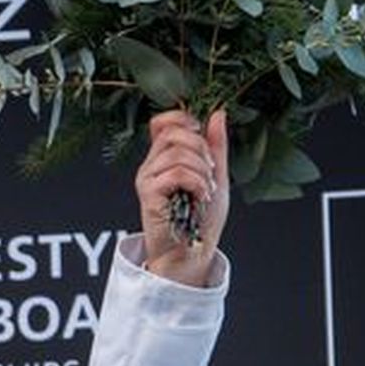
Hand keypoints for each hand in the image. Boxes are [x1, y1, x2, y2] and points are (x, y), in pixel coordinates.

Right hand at [136, 106, 228, 286]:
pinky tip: (200, 197)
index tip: (202, 137)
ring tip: (206, 191)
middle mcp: (151, 165)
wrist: (193, 252)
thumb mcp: (216, 175)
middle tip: (211, 172)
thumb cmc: (201, 220)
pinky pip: (176, 173)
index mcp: (164, 158)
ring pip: (177, 153)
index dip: (183, 120)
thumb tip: (217, 112)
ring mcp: (147, 178)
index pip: (163, 122)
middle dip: (201, 148)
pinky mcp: (148, 193)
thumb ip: (216, 145)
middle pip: (173, 132)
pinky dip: (196, 183)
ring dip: (202, 171)